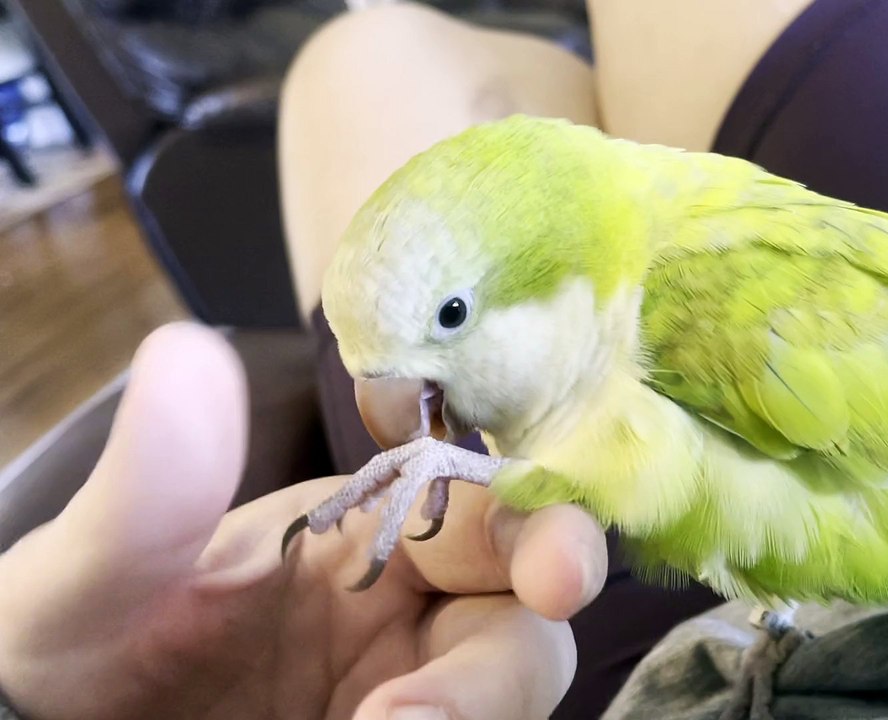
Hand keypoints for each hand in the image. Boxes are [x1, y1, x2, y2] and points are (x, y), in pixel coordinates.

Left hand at [0, 323, 606, 719]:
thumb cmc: (74, 644)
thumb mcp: (98, 571)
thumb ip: (153, 482)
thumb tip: (188, 353)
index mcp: (366, 533)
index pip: (489, 515)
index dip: (546, 532)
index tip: (561, 578)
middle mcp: (407, 614)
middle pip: (519, 624)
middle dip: (502, 670)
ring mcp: (406, 690)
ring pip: (504, 696)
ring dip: (468, 719)